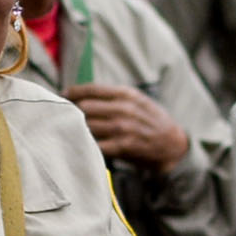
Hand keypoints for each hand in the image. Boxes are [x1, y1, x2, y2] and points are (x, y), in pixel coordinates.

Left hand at [69, 82, 193, 169]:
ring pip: (87, 125)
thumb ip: (113, 97)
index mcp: (126, 94)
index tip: (61, 98)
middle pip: (84, 107)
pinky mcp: (124, 146)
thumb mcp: (137, 101)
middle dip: (70, 112)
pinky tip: (81, 145)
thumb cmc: (151, 121)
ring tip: (68, 131)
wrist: (174, 145)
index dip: (72, 93)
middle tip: (62, 117)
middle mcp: (124, 108)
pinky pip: (96, 144)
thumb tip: (80, 96)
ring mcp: (124, 128)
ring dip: (75, 129)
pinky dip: (87, 144)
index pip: (90, 89)